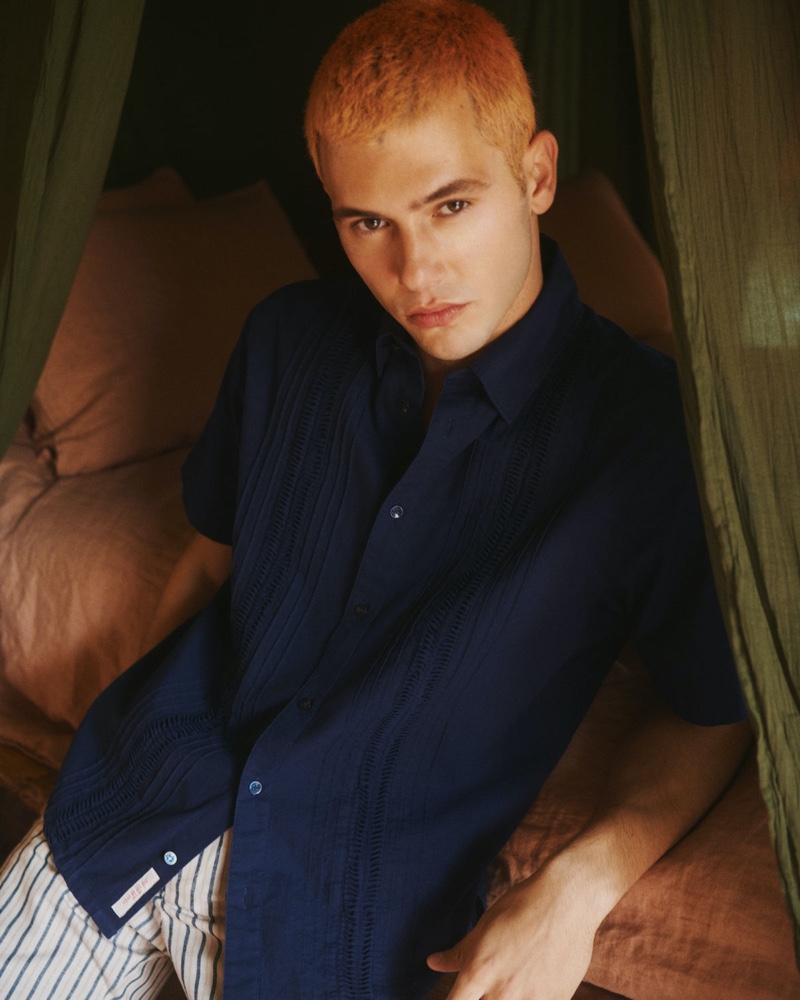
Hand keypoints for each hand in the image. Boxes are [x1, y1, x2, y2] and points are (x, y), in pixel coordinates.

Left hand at [426, 864, 597, 999]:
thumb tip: (432, 963)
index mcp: (478, 971)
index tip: (460, 996)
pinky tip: (533, 983)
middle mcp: (501, 992)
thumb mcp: (484, 927)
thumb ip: (458, 953)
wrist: (566, 901)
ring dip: (506, 998)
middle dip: (482, 998)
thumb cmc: (522, 907)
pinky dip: (530, 998)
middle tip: (490, 984)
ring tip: (514, 978)